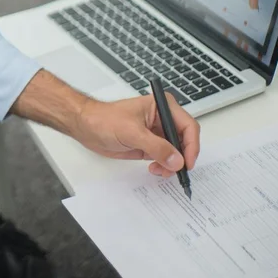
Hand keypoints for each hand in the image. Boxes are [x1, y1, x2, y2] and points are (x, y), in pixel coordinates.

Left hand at [73, 94, 200, 176]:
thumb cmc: (103, 119)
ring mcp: (157, 133)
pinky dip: (164, 166)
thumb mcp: (131, 132)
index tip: (187, 162)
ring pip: (177, 152)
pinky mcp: (150, 145)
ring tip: (159, 170)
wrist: (86, 127)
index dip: (192, 146)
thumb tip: (177, 160)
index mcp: (162, 107)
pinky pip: (166, 158)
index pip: (188, 126)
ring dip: (172, 165)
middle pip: (185, 141)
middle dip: (181, 158)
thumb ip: (156, 147)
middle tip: (174, 171)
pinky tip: (155, 169)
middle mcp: (163, 119)